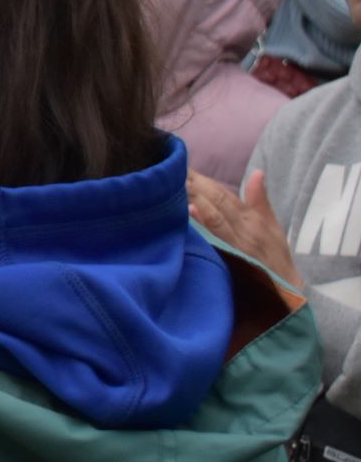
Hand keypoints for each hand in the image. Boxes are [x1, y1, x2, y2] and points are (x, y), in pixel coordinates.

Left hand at [189, 170, 302, 287]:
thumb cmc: (276, 258)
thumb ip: (260, 200)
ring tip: (181, 186)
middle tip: (173, 169)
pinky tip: (190, 214)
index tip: (183, 166)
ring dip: (198, 201)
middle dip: (196, 185)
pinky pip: (217, 242)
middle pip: (219, 203)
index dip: (205, 181)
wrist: (288, 295)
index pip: (225, 195)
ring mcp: (240, 246)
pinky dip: (204, 228)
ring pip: (216, 219)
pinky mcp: (235, 262)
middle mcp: (246, 229)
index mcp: (252, 219)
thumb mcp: (274, 228)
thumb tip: (257, 172)